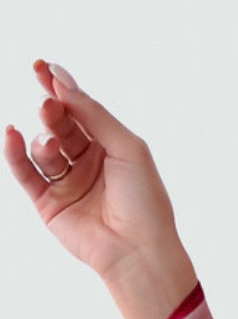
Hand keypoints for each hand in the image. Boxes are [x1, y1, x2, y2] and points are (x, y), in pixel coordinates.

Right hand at [3, 59, 187, 282]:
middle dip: (51, 111)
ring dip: (43, 139)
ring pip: (42, 147)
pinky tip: (10, 134)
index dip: (60, 88)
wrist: (139, 251)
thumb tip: (61, 79)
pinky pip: (24, 172)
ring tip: (52, 144)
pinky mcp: (49, 204)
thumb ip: (93, 113)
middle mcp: (86, 163)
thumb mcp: (127, 147)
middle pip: (59, 124)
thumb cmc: (145, 202)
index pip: (79, 110)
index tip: (42, 67)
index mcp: (109, 147)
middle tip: (49, 106)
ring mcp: (67, 183)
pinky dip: (14, 152)